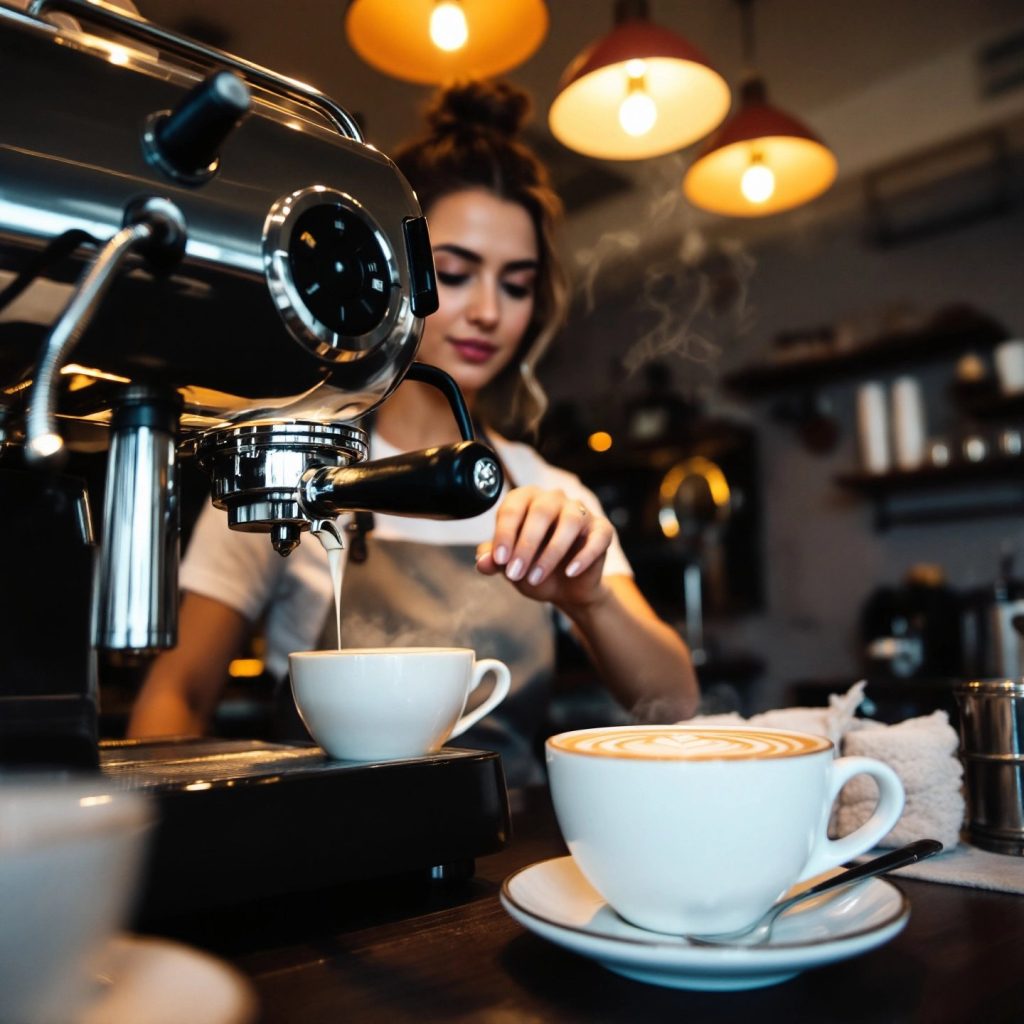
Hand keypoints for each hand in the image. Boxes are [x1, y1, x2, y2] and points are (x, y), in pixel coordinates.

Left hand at [475, 486, 613, 610]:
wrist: (565, 589)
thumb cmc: (532, 567)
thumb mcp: (509, 566)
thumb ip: (494, 561)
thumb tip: (482, 561)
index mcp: (526, 499)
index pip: (513, 507)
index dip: (504, 534)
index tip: (499, 560)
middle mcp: (554, 498)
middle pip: (541, 512)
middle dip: (526, 546)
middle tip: (515, 573)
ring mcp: (580, 512)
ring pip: (570, 522)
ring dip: (551, 553)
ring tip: (536, 578)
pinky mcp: (602, 530)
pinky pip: (597, 537)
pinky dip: (584, 556)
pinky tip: (570, 572)